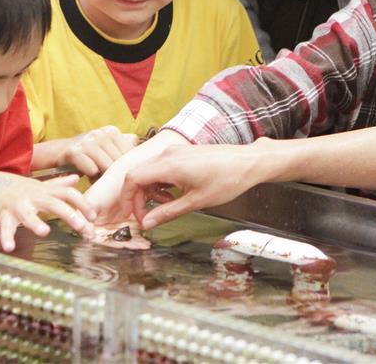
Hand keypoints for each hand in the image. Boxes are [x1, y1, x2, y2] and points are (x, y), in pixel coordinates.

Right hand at [0, 172, 96, 251]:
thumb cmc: (17, 188)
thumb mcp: (40, 185)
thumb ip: (58, 184)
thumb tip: (76, 179)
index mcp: (45, 191)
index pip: (68, 194)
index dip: (82, 203)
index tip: (94, 216)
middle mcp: (34, 196)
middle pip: (54, 203)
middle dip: (69, 214)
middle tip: (83, 227)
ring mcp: (18, 205)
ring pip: (28, 214)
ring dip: (36, 222)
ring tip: (44, 232)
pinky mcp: (3, 214)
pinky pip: (5, 227)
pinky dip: (6, 238)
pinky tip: (10, 248)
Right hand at [32, 125, 138, 174]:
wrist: (59, 151)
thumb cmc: (87, 154)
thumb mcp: (106, 146)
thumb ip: (124, 146)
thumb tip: (147, 154)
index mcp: (111, 131)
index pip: (129, 153)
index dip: (126, 167)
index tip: (122, 174)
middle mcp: (100, 133)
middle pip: (118, 161)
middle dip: (114, 173)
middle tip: (108, 178)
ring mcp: (88, 141)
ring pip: (106, 167)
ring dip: (102, 176)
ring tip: (98, 176)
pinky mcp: (75, 151)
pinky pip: (91, 170)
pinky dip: (90, 176)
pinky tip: (86, 175)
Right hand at [120, 139, 273, 228]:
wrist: (247, 162)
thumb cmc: (227, 180)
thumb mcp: (196, 202)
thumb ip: (168, 212)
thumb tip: (148, 223)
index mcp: (168, 165)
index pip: (132, 179)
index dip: (127, 199)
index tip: (132, 216)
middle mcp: (168, 154)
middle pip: (137, 175)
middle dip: (137, 197)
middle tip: (146, 216)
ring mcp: (174, 151)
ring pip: (148, 171)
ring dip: (150, 191)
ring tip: (165, 205)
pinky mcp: (182, 152)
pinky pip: (160, 167)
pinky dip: (160, 182)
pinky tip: (173, 194)